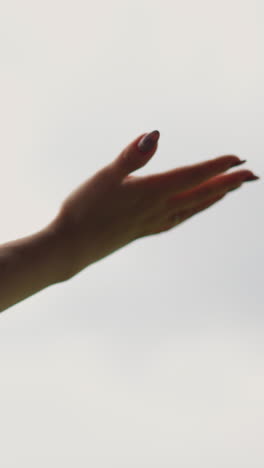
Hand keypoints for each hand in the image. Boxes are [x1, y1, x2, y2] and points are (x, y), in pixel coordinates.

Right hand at [56, 131, 258, 278]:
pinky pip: (179, 219)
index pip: (192, 176)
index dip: (217, 166)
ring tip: (231, 190)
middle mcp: (159, 209)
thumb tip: (155, 134)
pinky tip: (194, 209)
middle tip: (252, 175)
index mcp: (151, 192)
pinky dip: (195, 210)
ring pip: (194, 208)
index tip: (238, 158)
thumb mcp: (106, 176)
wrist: (72, 246)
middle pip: (201, 193)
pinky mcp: (145, 230)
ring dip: (215, 196)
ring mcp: (154, 223)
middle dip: (229, 183)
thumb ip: (132, 156)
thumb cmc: (84, 208)